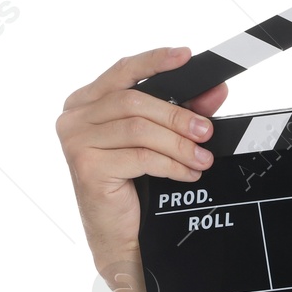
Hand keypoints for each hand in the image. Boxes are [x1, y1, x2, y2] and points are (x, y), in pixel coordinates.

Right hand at [55, 47, 227, 277]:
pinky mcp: (85, 166)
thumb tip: (217, 90)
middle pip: (134, 101)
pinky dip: (171, 164)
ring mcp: (75, 141)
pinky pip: (139, 156)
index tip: (186, 55)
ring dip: (179, 144)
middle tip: (207, 132)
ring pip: (139, 129)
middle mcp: (74, 117)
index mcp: (87, 102)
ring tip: (203, 158)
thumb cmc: (137, 183)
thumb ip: (184, 110)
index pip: (123, 71)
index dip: (155, 61)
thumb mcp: (162, 139)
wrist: (122, 235)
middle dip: (178, 115)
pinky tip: (188, 173)